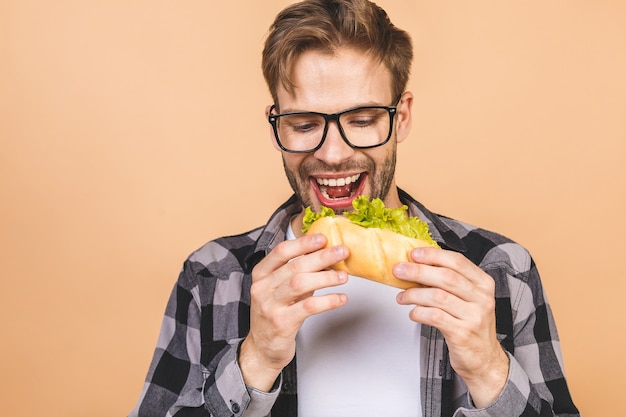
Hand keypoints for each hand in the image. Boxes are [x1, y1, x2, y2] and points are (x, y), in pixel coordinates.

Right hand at [239, 233, 348, 390]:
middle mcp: (263, 288)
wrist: (262, 348)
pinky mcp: (281, 323)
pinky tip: (341, 298)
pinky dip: (328, 301)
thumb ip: (297, 273)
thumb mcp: (281, 289)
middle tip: (342, 252)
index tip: (323, 238)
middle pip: (294, 266)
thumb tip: (325, 256)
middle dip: (321, 257)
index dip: (303, 243)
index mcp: (261, 275)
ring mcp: (270, 306)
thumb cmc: (275, 314)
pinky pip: (308, 308)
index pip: (281, 252)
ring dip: (326, 278)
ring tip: (343, 276)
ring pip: (300, 284)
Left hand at [394, 247, 508, 407]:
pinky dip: (419, 312)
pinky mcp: (463, 333)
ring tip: (401, 297)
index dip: (433, 255)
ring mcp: (474, 316)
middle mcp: (482, 298)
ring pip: (438, 297)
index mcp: (483, 283)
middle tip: (399, 271)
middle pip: (446, 277)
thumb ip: (450, 282)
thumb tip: (417, 264)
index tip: (414, 254)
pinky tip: (413, 313)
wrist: (484, 358)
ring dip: (413, 294)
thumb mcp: (468, 298)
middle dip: (418, 271)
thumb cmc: (470, 323)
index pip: (458, 261)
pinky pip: (435, 317)